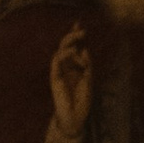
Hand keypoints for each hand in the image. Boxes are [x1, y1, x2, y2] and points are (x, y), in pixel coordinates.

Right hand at [49, 23, 91, 142]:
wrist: (74, 118)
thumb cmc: (82, 101)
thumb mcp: (89, 80)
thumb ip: (87, 65)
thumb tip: (84, 48)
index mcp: (74, 68)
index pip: (73, 48)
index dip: (74, 36)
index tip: (79, 24)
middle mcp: (65, 67)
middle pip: (65, 46)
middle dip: (72, 36)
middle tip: (82, 30)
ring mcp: (59, 72)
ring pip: (60, 51)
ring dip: (70, 46)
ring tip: (79, 48)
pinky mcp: (54, 77)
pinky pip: (56, 61)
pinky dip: (65, 55)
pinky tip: (74, 54)